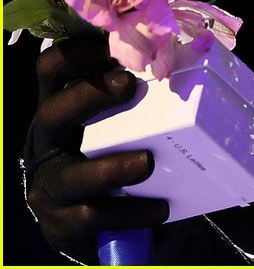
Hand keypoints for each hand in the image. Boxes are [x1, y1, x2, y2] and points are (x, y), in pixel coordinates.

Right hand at [23, 34, 169, 261]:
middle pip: (53, 114)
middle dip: (89, 97)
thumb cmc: (108, 145)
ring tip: (147, 163)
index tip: (111, 46)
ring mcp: (50, 183)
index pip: (52, 68)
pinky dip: (130, 213)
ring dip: (112, 168)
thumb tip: (190, 52)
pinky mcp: (61, 222)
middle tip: (128, 86)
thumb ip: (131, 87)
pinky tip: (160, 208)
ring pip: (71, 176)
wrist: (80, 213)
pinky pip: (93, 217)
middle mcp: (48, 140)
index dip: (77, 53)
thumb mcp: (110, 114)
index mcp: (59, 103)